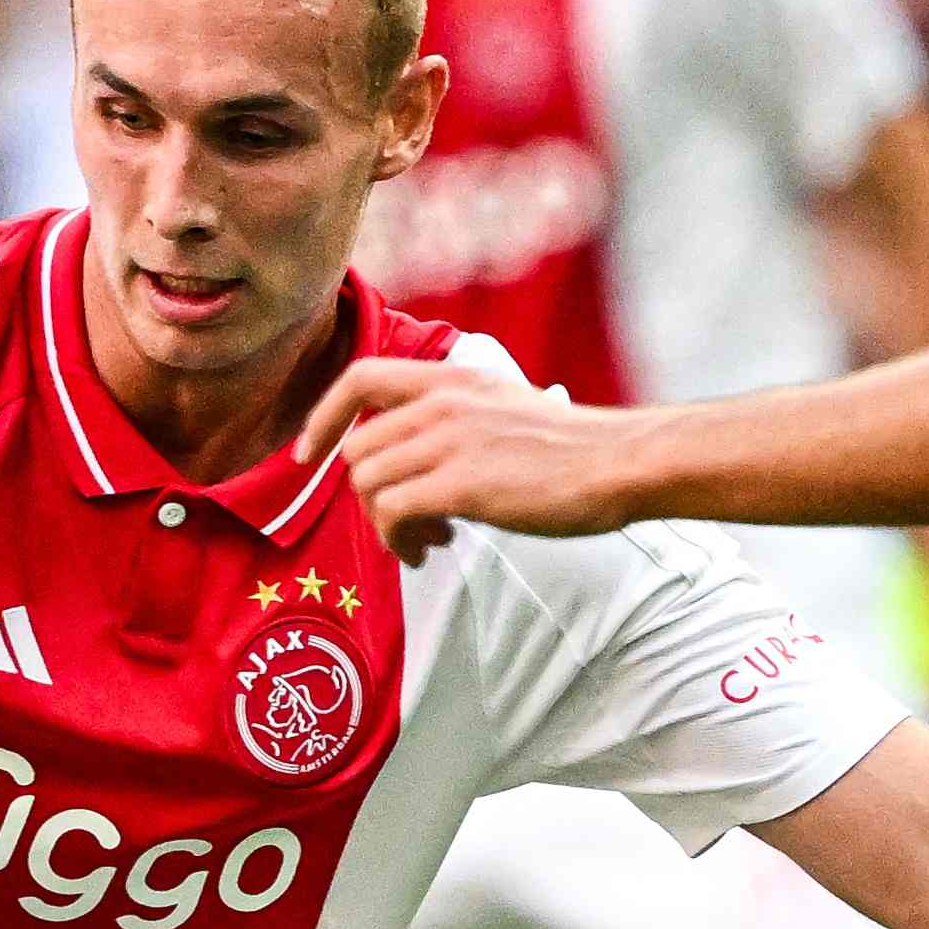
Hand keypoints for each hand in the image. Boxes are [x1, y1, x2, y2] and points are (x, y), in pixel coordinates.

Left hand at [302, 348, 651, 551]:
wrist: (620, 463)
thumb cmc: (574, 449)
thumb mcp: (506, 408)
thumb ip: (458, 419)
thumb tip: (419, 458)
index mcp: (451, 382)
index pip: (360, 379)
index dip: (323, 417)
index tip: (309, 455)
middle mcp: (442, 405)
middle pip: (358, 451)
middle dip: (368, 498)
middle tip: (407, 526)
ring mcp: (450, 442)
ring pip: (368, 485)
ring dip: (384, 526)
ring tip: (426, 542)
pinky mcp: (462, 484)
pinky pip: (393, 513)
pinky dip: (398, 540)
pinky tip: (432, 549)